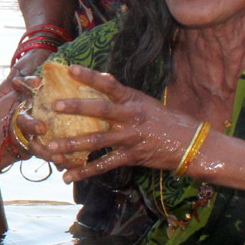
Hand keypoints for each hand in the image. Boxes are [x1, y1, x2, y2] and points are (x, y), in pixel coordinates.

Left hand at [28, 65, 196, 181]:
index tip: (71, 69)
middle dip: (76, 108)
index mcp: (133, 100)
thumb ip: (122, 94)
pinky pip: (104, 165)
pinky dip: (85, 171)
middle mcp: (131, 117)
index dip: (90, 76)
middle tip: (54, 106)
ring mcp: (130, 138)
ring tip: (52, 147)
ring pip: (97, 140)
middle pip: (100, 111)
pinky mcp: (131, 157)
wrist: (192, 144)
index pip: (109, 85)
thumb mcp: (145, 101)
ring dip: (73, 144)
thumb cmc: (164, 120)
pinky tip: (68, 175)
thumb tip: (102, 77)